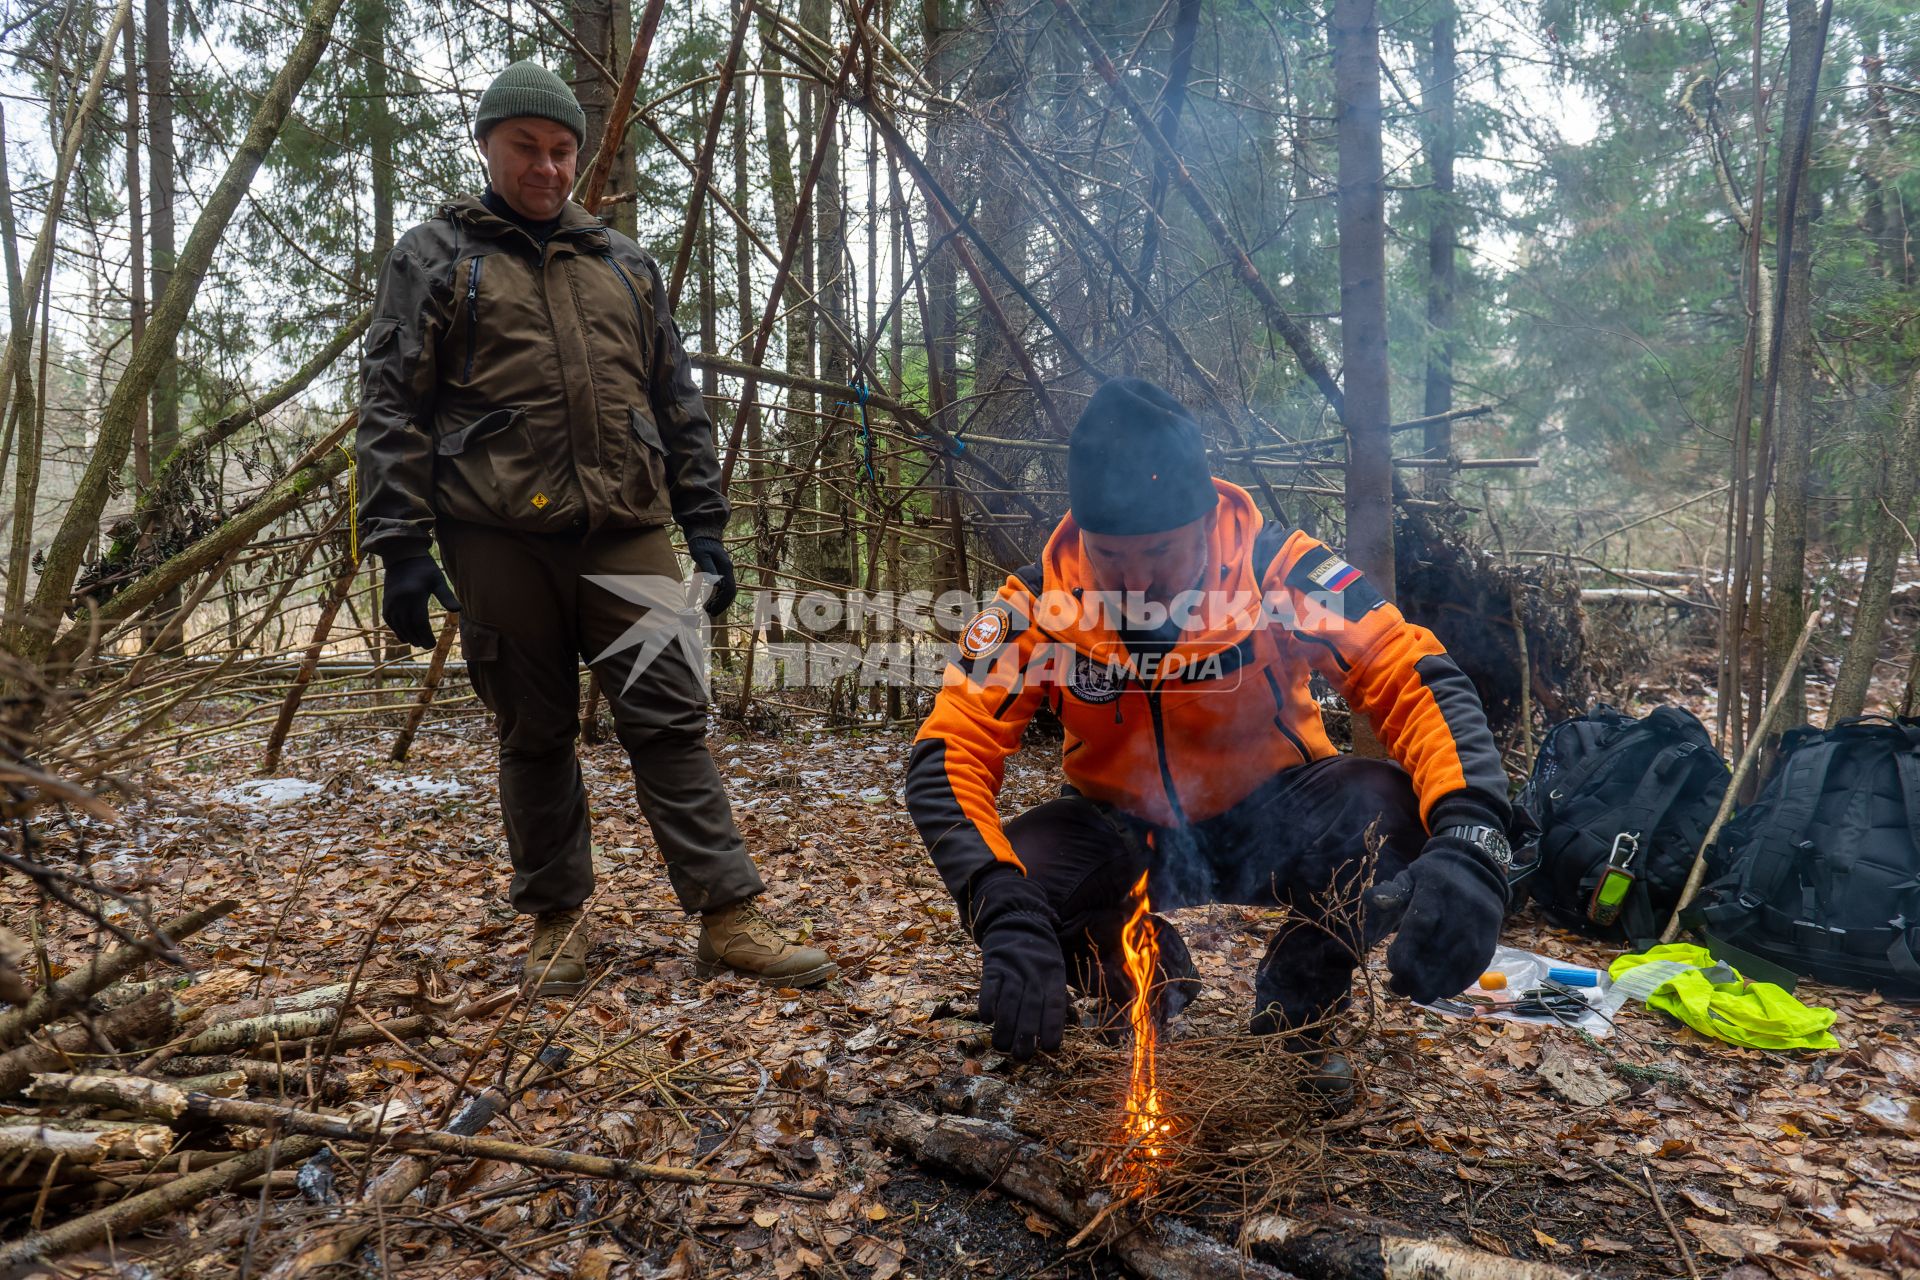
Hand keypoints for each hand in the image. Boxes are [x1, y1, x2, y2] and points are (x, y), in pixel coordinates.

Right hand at [382, 554, 459, 648]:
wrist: (402, 558)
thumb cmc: (425, 569)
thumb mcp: (438, 580)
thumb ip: (446, 596)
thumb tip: (458, 610)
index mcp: (414, 595)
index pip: (420, 622)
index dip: (426, 636)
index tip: (433, 644)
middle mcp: (400, 600)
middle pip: (409, 627)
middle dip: (418, 639)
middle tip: (428, 646)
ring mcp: (391, 602)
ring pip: (399, 626)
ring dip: (408, 637)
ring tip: (418, 643)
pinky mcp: (386, 603)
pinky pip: (390, 622)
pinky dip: (398, 631)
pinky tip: (405, 637)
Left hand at [685, 534, 736, 616]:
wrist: (704, 534)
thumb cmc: (700, 544)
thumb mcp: (701, 556)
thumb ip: (709, 570)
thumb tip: (717, 585)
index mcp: (726, 568)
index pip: (729, 590)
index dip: (722, 602)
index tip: (712, 611)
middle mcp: (729, 570)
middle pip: (730, 592)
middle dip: (722, 605)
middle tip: (710, 613)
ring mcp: (726, 570)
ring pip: (728, 590)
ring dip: (720, 601)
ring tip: (709, 609)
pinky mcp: (721, 570)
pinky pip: (723, 586)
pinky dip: (718, 595)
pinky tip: (710, 600)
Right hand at [970, 870, 1067, 1060]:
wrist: (1019, 921)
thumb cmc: (1040, 956)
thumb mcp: (1055, 970)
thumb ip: (1054, 998)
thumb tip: (1051, 1036)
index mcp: (1054, 975)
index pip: (1054, 1004)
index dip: (1052, 1026)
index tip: (1050, 1049)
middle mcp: (1034, 972)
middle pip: (1030, 1005)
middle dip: (1026, 1033)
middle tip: (1022, 1057)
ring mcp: (1013, 968)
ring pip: (1010, 999)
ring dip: (1005, 1024)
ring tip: (1002, 1047)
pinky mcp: (994, 964)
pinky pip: (990, 984)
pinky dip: (988, 1001)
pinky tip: (987, 1019)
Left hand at [1364, 835, 1507, 1003]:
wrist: (1477, 870)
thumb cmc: (1432, 878)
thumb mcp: (1408, 877)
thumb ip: (1389, 892)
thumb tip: (1372, 900)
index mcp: (1435, 890)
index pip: (1420, 926)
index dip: (1406, 952)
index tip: (1393, 967)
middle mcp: (1461, 909)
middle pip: (1439, 950)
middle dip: (1417, 976)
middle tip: (1398, 987)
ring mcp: (1479, 926)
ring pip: (1458, 963)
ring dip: (1436, 985)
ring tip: (1416, 994)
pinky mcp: (1490, 939)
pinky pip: (1475, 967)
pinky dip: (1458, 983)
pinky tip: (1441, 991)